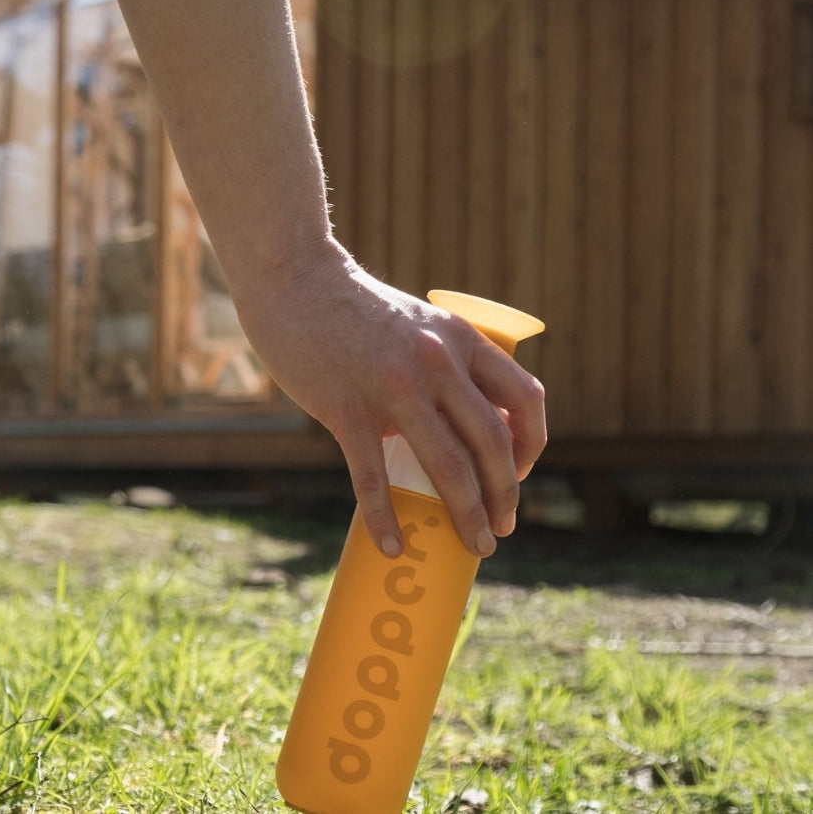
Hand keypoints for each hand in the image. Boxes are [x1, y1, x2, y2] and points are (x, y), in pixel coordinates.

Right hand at [231, 239, 546, 558]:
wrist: (295, 282)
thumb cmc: (357, 310)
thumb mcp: (420, 323)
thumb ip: (446, 363)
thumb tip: (462, 425)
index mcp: (461, 338)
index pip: (525, 398)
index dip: (533, 445)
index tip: (518, 474)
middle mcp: (437, 362)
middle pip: (492, 442)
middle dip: (505, 495)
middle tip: (501, 527)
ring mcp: (393, 387)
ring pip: (447, 466)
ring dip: (468, 515)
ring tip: (476, 545)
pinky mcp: (347, 408)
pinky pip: (373, 477)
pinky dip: (385, 518)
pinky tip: (393, 545)